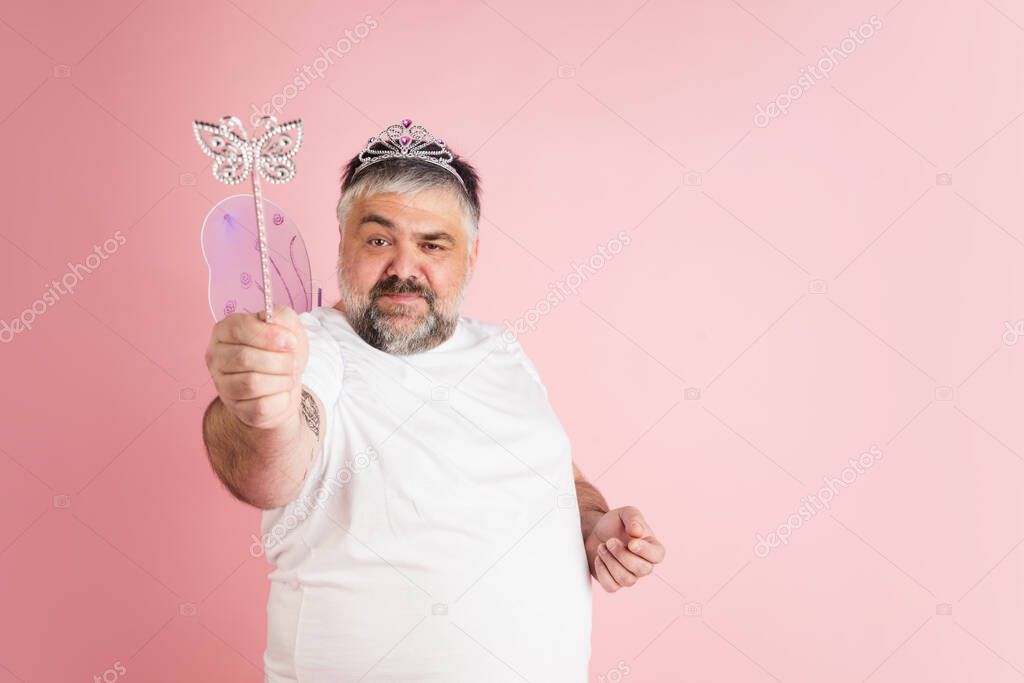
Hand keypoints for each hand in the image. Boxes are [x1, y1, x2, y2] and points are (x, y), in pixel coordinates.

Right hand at [205, 304, 307, 428]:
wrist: (289, 379)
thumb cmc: (282, 349)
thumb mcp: (286, 324)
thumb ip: (279, 316)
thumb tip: (273, 321)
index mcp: (224, 331)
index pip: (238, 329)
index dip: (268, 336)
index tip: (291, 341)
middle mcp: (216, 358)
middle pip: (245, 358)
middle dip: (280, 360)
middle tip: (294, 362)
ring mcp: (223, 385)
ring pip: (251, 384)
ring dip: (282, 379)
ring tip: (290, 376)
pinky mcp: (237, 409)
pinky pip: (260, 406)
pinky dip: (281, 398)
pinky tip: (282, 391)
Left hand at [584, 506, 665, 591]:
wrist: (595, 532)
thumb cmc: (615, 523)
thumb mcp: (625, 513)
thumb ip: (634, 518)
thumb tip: (637, 532)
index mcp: (651, 547)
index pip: (658, 556)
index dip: (645, 551)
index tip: (630, 542)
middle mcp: (644, 564)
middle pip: (642, 570)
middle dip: (622, 555)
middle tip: (609, 541)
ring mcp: (630, 576)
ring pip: (626, 580)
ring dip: (610, 561)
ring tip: (602, 547)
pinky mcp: (614, 583)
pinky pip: (612, 587)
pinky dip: (602, 571)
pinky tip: (599, 558)